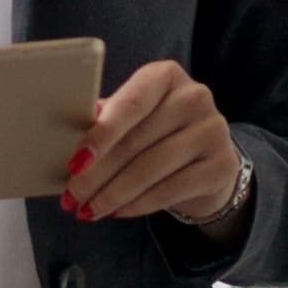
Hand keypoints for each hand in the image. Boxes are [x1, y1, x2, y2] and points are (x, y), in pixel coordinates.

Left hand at [67, 59, 244, 235]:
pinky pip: (170, 189)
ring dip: (112, 194)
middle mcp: (194, 96)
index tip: (75, 162)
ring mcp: (213, 130)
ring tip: (87, 210)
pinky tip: (116, 212)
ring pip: (150, 168)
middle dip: (97, 174)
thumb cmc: (158, 135)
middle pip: (136, 141)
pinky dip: (137, 204)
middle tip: (71, 196)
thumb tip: (65, 140)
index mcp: (166, 76)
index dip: (101, 134)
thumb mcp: (134, 119)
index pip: (131, 103)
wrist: (208, 161)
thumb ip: (105, 121)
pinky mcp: (222, 165)